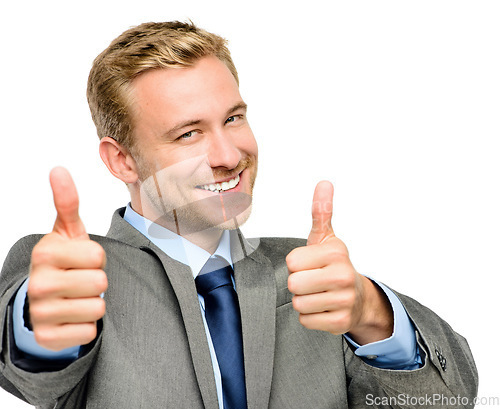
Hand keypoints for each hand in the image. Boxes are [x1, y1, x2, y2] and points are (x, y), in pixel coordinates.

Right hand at [27, 167, 107, 350]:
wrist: (43, 298)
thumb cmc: (63, 261)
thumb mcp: (66, 232)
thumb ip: (67, 202)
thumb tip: (58, 170)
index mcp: (45, 253)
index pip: (98, 256)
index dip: (96, 258)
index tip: (81, 260)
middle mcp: (38, 283)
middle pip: (100, 282)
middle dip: (97, 281)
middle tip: (80, 280)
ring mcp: (41, 312)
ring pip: (97, 308)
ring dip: (93, 303)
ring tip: (77, 297)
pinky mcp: (48, 337)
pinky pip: (90, 332)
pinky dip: (86, 325)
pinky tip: (71, 317)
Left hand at [286, 181, 392, 344]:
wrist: (358, 298)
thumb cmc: (335, 265)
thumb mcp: (326, 238)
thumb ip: (321, 212)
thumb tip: (324, 183)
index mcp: (336, 253)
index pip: (291, 261)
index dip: (296, 264)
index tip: (311, 264)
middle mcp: (343, 276)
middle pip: (293, 284)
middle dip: (298, 284)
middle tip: (313, 281)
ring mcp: (344, 300)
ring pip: (298, 303)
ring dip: (304, 300)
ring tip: (318, 294)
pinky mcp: (341, 322)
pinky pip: (306, 320)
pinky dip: (311, 316)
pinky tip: (323, 308)